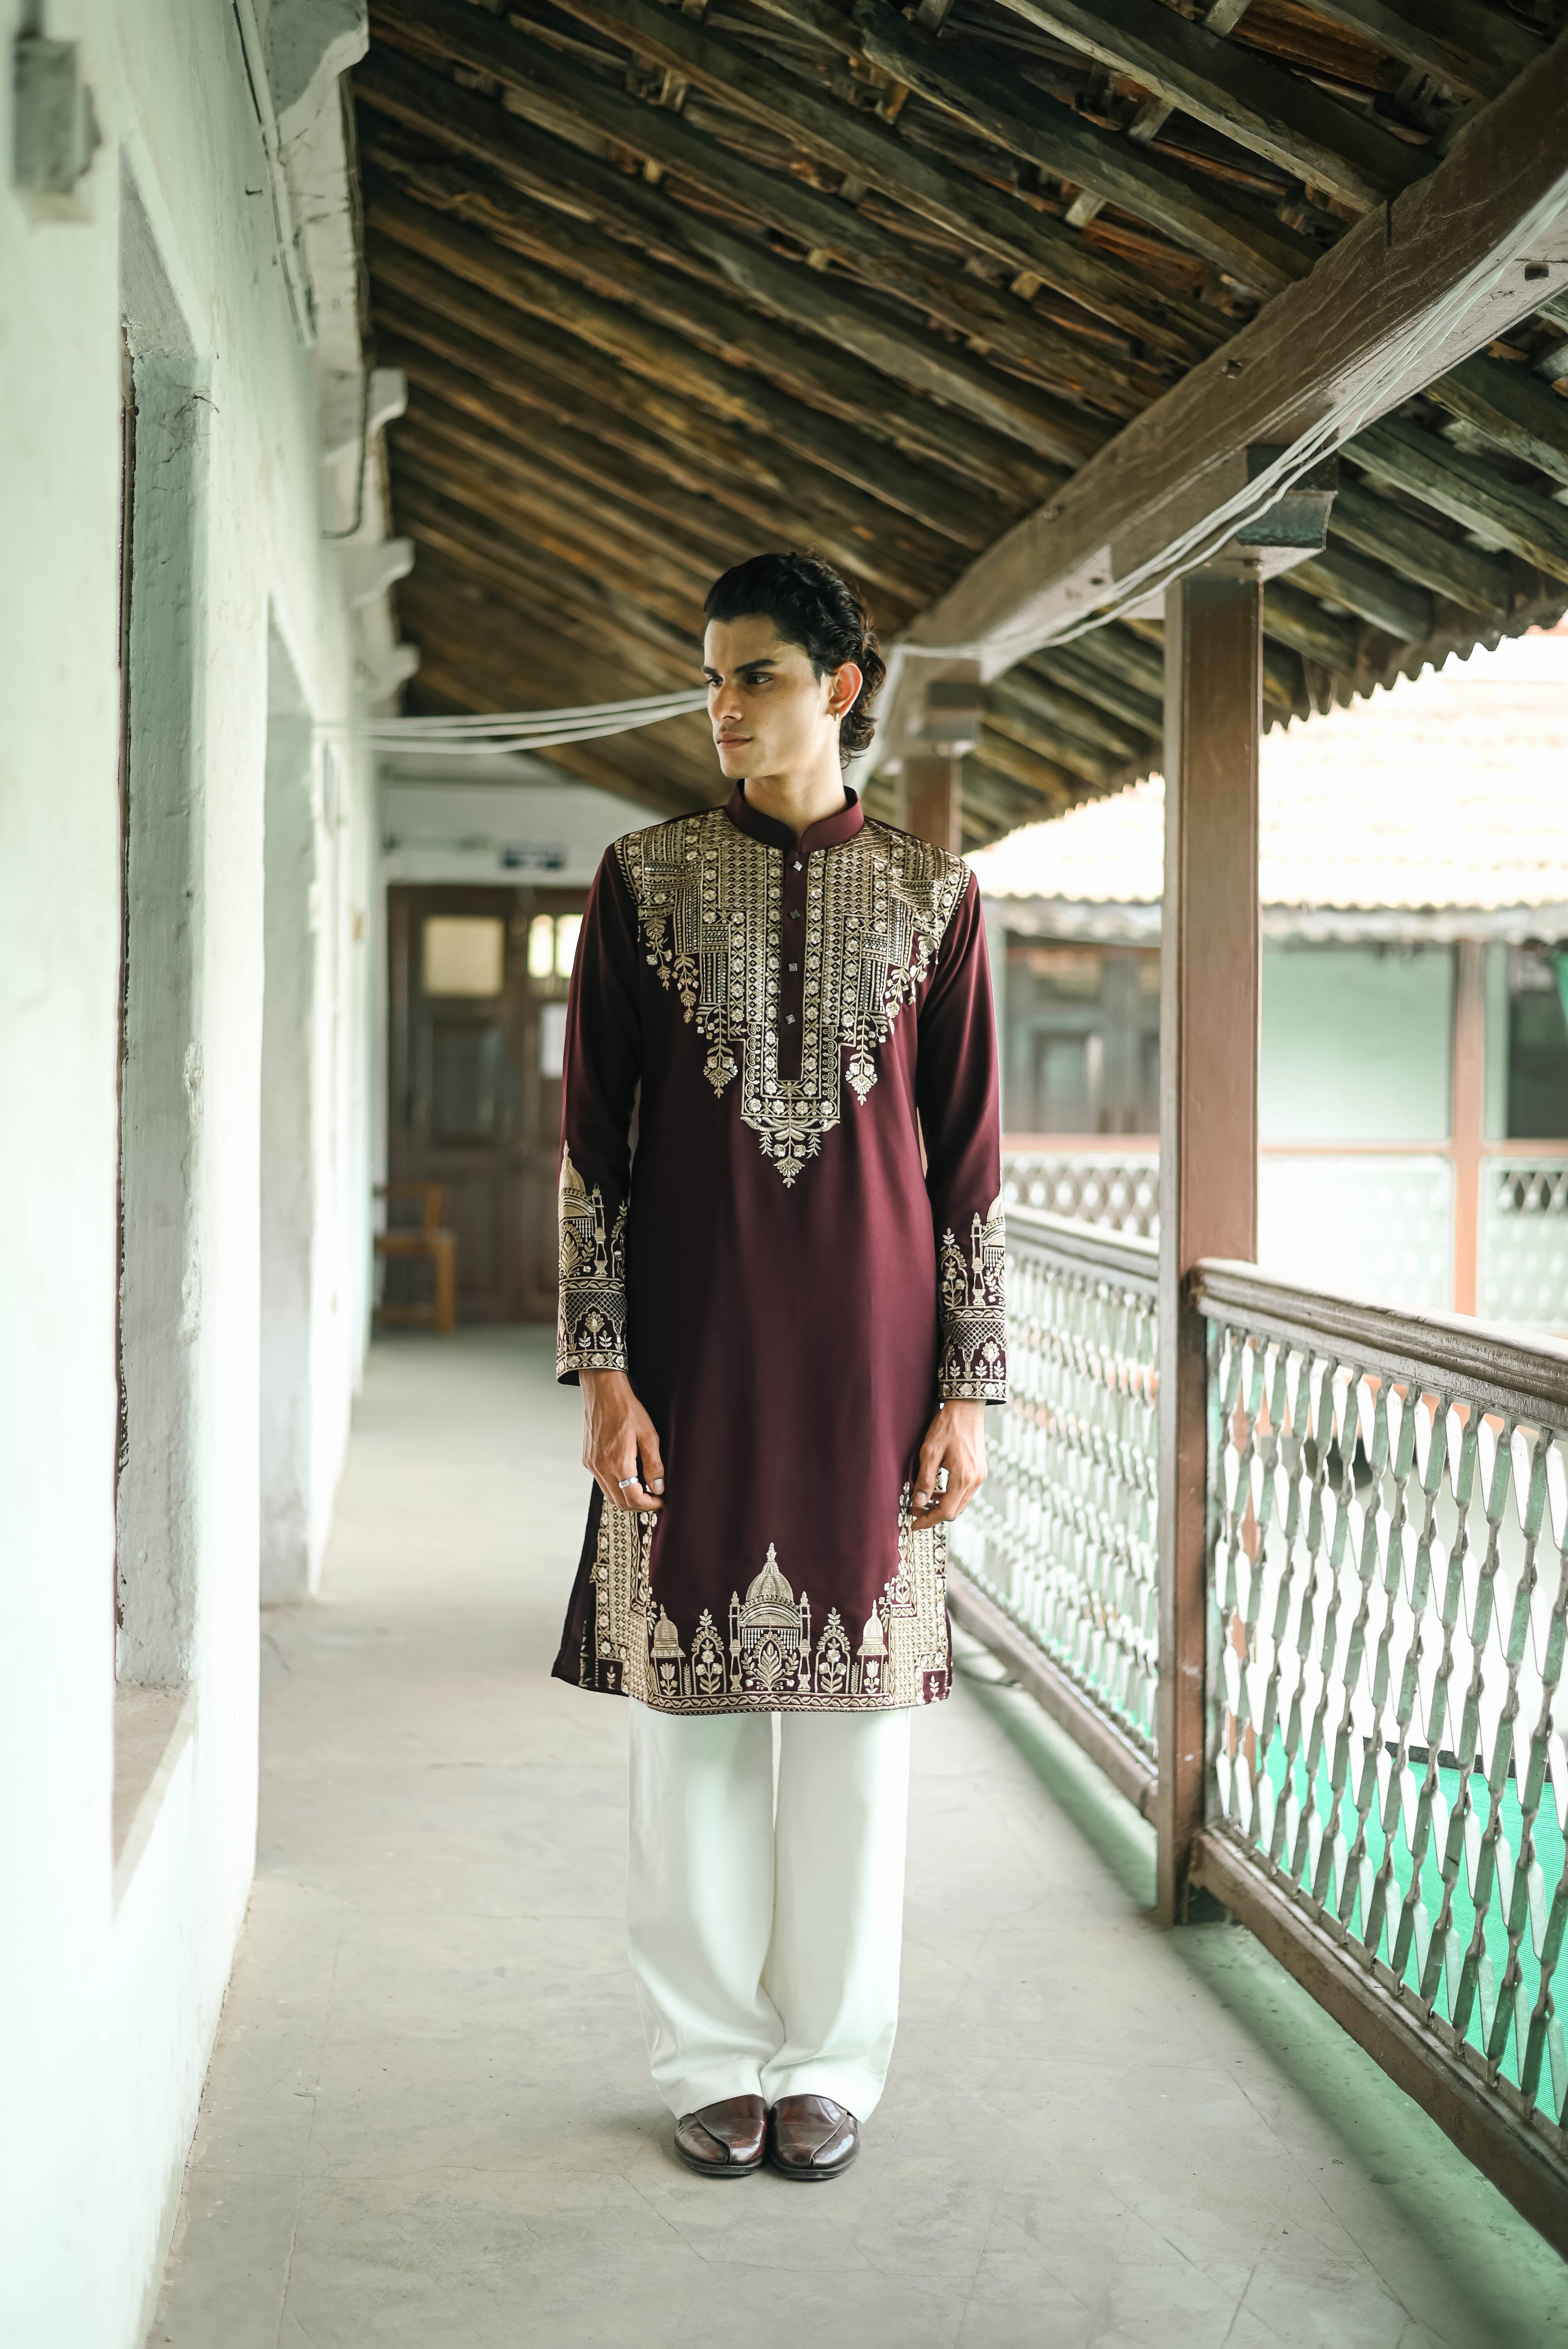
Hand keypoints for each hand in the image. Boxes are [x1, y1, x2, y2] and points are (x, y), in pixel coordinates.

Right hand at [581, 1370, 665, 1511]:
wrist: (603, 1392)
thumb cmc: (627, 1409)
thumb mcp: (648, 1435)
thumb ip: (654, 1464)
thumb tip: (658, 1488)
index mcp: (618, 1462)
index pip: (633, 1498)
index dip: (650, 1505)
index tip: (661, 1500)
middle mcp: (601, 1467)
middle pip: (620, 1502)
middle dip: (639, 1505)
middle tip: (654, 1496)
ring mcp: (592, 1465)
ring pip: (610, 1495)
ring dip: (627, 1497)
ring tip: (643, 1488)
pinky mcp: (588, 1460)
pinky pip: (602, 1483)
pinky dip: (616, 1486)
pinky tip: (628, 1476)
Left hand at [910, 1399, 986, 1528]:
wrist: (967, 1408)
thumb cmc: (947, 1426)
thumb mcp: (929, 1452)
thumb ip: (924, 1480)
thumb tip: (917, 1504)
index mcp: (964, 1477)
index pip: (946, 1511)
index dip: (928, 1520)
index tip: (913, 1522)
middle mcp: (976, 1480)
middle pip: (955, 1511)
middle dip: (934, 1514)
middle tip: (915, 1510)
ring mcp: (980, 1476)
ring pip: (960, 1503)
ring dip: (942, 1506)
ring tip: (924, 1500)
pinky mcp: (980, 1471)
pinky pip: (965, 1493)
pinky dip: (951, 1496)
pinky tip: (938, 1490)